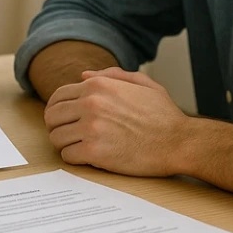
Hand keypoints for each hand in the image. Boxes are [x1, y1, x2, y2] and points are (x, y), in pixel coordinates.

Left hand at [44, 66, 189, 176]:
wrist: (179, 142)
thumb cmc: (163, 114)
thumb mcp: (141, 83)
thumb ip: (111, 75)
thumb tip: (83, 74)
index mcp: (98, 86)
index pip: (58, 96)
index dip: (58, 109)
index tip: (64, 119)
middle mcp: (90, 103)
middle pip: (52, 116)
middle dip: (57, 126)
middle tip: (68, 135)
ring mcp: (91, 128)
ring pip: (56, 137)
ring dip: (64, 143)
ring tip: (78, 147)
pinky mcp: (94, 152)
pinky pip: (67, 155)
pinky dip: (74, 158)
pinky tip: (86, 157)